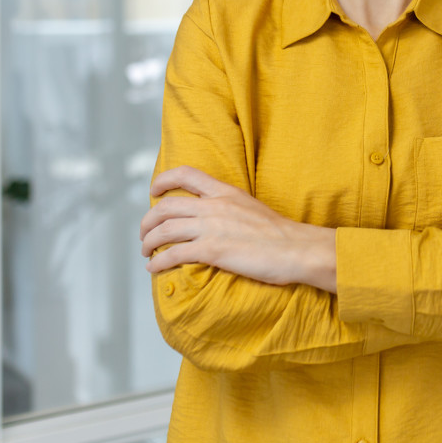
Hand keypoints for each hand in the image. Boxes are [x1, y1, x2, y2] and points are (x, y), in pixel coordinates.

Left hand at [139, 165, 336, 291]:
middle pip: (166, 206)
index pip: (187, 174)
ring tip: (146, 251)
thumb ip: (231, 209)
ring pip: (165, 230)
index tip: (154, 190)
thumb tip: (215, 219)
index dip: (164, 180)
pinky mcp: (212, 251)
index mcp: (226, 192)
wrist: (297, 249)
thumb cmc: (281, 235)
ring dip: (148, 242)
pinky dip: (158, 262)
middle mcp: (215, 206)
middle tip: (144, 232)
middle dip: (148, 220)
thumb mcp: (252, 208)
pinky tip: (154, 268)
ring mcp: (212, 228)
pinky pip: (174, 254)